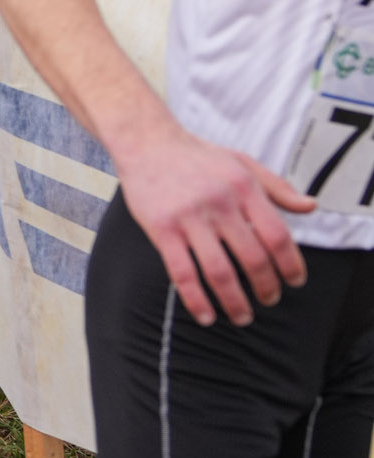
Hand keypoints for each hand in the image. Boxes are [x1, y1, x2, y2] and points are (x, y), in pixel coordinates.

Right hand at [119, 127, 314, 326]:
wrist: (146, 141)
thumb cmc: (197, 156)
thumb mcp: (242, 162)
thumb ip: (277, 187)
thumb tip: (311, 206)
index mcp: (244, 186)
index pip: (278, 235)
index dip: (291, 265)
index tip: (294, 282)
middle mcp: (220, 202)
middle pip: (253, 259)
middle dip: (266, 288)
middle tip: (269, 300)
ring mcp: (190, 217)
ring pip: (220, 272)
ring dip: (235, 302)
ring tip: (242, 316)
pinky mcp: (162, 229)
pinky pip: (182, 274)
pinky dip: (196, 300)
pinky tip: (206, 315)